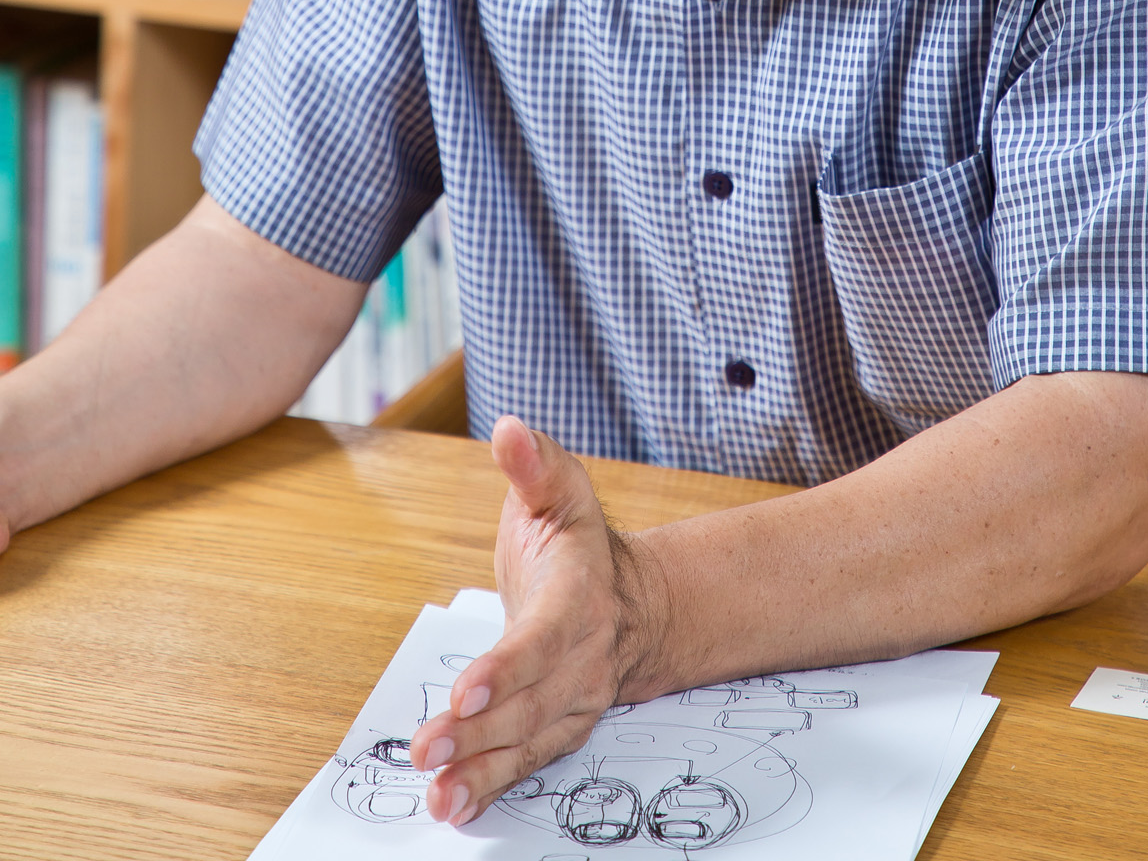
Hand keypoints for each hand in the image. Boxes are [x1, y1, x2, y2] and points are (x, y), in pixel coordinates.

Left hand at [409, 415, 667, 826]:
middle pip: (531, 702)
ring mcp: (576, 699)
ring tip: (439, 797)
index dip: (506, 667)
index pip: (544, 637)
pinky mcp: (561, 727)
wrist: (630, 600)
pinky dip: (494, 787)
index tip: (465, 688)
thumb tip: (510, 430)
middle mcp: (584, 657)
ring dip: (483, 770)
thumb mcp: (558, 489)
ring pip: (530, 741)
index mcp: (581, 596)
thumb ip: (533, 463)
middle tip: (427, 750)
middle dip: (478, 729)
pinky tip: (457, 807)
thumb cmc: (578, 541)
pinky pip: (529, 762)